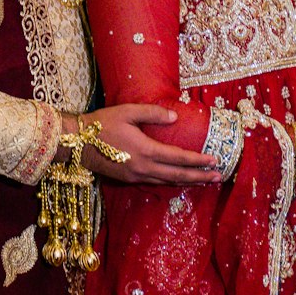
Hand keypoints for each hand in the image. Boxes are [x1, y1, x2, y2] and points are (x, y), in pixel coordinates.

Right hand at [82, 104, 222, 185]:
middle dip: (200, 177)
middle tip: (219, 176)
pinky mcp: (129, 180)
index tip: (214, 160)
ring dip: (188, 181)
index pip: (179, 158)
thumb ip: (152, 113)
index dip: (198, 161)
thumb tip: (175, 117)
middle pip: (178, 175)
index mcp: (145, 151)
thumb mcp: (127, 112)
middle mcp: (143, 168)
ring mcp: (136, 176)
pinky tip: (179, 179)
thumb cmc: (102, 124)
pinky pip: (157, 183)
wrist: (77, 143)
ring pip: (168, 182)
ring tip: (205, 180)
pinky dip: (172, 182)